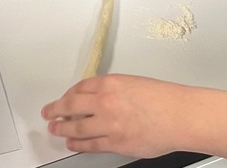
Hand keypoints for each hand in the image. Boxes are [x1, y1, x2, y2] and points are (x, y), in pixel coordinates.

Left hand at [42, 74, 187, 156]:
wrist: (179, 115)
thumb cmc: (162, 98)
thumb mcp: (133, 83)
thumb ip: (113, 90)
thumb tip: (97, 98)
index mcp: (110, 82)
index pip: (80, 87)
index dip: (68, 95)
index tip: (63, 99)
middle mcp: (105, 101)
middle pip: (71, 105)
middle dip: (55, 110)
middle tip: (48, 113)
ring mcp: (109, 124)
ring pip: (77, 127)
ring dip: (63, 129)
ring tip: (55, 130)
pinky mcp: (116, 143)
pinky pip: (90, 144)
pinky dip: (78, 144)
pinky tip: (72, 143)